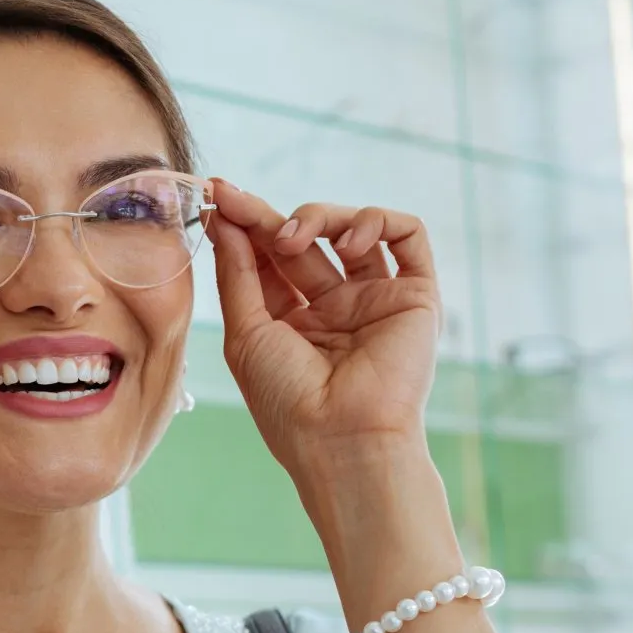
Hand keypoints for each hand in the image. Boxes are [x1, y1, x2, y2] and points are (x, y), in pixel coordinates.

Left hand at [207, 180, 441, 482]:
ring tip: (291, 239)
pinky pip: (409, 234)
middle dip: (268, 216)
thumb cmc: (287, 400)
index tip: (216, 195)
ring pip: (352, 229)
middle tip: (237, 203)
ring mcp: (375, 300)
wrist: (342, 437)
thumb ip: (237, 274)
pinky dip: (378, 222)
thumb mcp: (246, 333)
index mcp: (292, 322)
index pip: (267, 259)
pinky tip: (348, 244)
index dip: (243, 225)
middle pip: (304, 240)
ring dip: (318, 217)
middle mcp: (335, 308)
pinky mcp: (415, 296)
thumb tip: (221, 217)